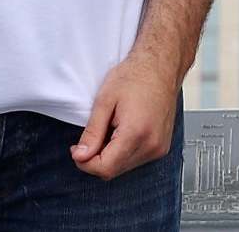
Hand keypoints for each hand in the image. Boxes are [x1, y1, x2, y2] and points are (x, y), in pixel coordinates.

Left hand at [71, 50, 178, 179]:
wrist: (161, 66)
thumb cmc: (135, 76)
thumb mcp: (105, 100)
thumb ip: (92, 132)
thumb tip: (81, 156)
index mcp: (136, 134)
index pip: (105, 168)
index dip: (85, 162)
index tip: (77, 150)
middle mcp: (151, 145)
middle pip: (114, 171)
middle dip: (96, 159)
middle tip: (91, 137)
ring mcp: (159, 148)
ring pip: (124, 168)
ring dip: (110, 156)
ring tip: (110, 129)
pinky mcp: (162, 147)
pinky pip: (136, 160)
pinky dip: (123, 152)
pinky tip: (122, 132)